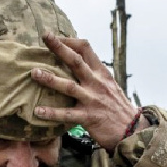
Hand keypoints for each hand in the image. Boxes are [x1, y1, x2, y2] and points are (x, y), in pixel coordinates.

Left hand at [30, 32, 141, 150]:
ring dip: (50, 79)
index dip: (69, 41)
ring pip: (69, 86)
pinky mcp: (89, 118)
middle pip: (76, 61)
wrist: (132, 130)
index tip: (55, 37)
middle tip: (45, 37)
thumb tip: (76, 62)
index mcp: (101, 73)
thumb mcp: (109, 85)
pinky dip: (52, 113)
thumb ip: (93, 74)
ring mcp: (93, 100)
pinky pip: (67, 115)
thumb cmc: (116, 107)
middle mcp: (96, 83)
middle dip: (59, 48)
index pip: (86, 49)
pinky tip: (38, 111)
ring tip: (34, 73)